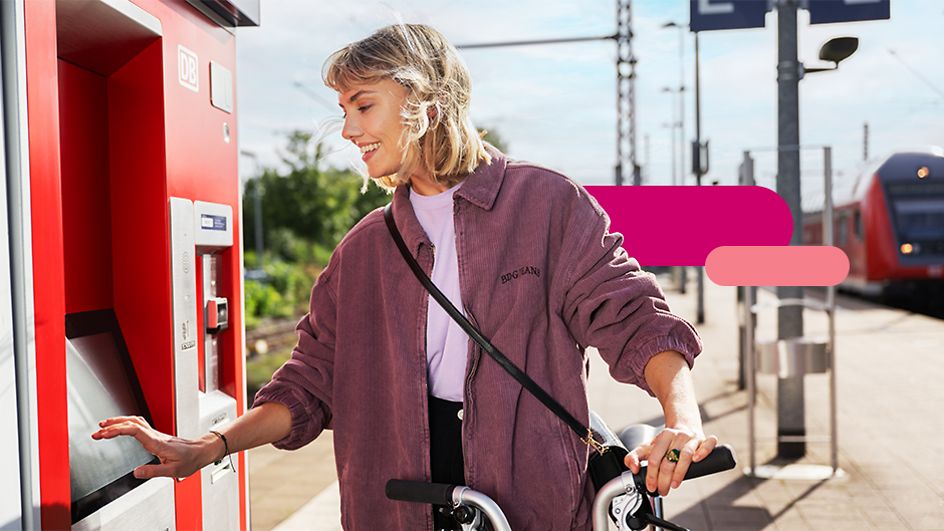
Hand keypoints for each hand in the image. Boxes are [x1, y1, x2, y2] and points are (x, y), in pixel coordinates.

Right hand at [91, 416, 220, 478]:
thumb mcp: (173, 471)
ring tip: (103, 427)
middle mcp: (155, 436)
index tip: (103, 434)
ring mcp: (155, 435)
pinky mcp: (155, 436)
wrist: (201, 452)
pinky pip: (138, 425)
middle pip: (132, 423)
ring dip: (119, 422)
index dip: (117, 430)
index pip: (134, 430)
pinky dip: (126, 424)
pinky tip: (120, 428)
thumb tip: (136, 472)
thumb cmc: (189, 460)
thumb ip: (153, 472)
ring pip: (135, 421)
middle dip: (113, 425)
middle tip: (97, 432)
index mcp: (157, 442)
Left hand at [623, 425, 718, 495]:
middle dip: (663, 480)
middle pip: (669, 461)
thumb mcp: (649, 446)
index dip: (651, 475)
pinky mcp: (704, 440)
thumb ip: (635, 457)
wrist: (684, 424)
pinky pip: (707, 444)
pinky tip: (696, 461)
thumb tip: (633, 469)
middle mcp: (678, 436)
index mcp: (663, 436)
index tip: (651, 487)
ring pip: (686, 455)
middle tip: (662, 491)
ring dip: (679, 473)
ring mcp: (692, 438)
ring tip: (674, 485)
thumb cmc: (666, 440)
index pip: (654, 459)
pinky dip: (703, 452)